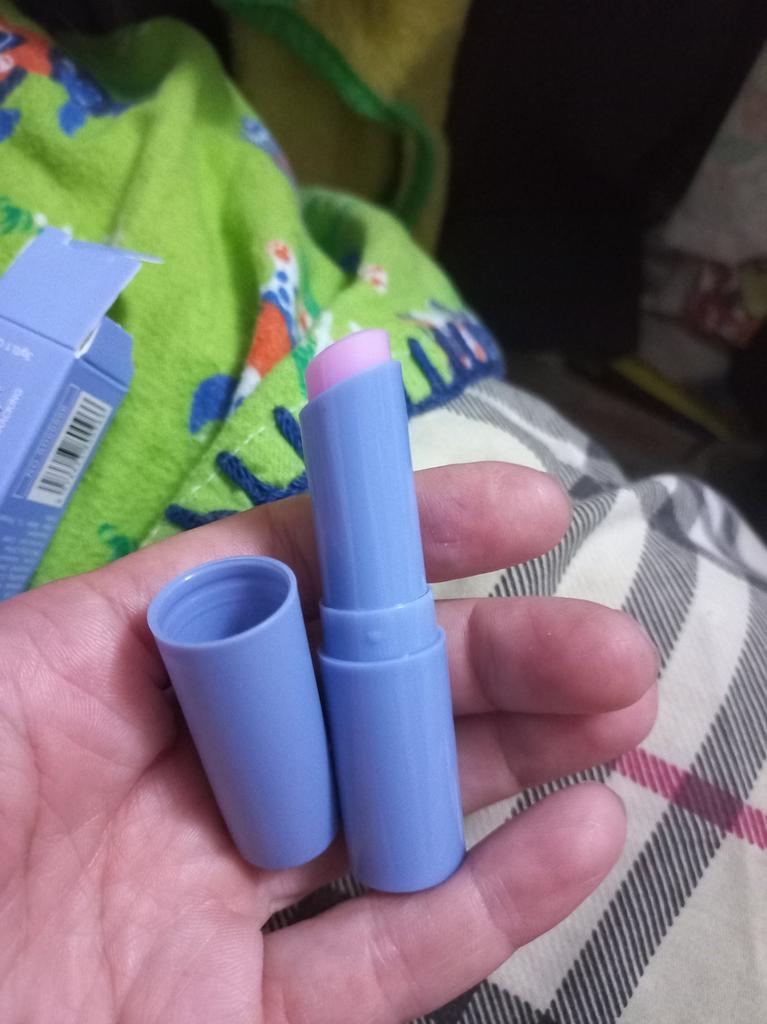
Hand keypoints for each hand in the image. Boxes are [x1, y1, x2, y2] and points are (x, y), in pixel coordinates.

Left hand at [0, 463, 656, 1022]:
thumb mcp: (7, 691)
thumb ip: (111, 626)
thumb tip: (251, 549)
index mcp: (117, 675)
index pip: (283, 577)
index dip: (398, 537)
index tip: (519, 515)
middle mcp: (188, 771)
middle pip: (362, 696)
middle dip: (490, 656)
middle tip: (604, 643)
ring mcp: (220, 897)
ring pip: (394, 815)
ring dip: (517, 760)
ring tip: (623, 710)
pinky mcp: (245, 1021)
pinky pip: (384, 960)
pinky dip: (488, 902)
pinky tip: (582, 835)